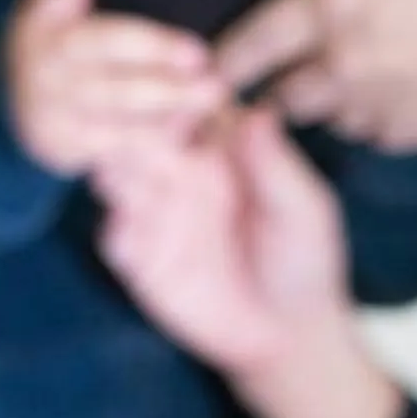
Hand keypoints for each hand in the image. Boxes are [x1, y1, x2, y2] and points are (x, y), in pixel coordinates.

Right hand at [9, 0, 229, 177]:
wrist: (15, 105)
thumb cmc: (62, 41)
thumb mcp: (62, 0)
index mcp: (42, 10)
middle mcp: (36, 55)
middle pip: (102, 48)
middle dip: (156, 52)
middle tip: (201, 58)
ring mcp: (44, 103)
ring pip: (114, 100)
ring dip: (168, 99)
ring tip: (211, 94)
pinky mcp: (59, 143)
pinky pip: (113, 140)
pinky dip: (153, 133)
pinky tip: (184, 125)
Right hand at [99, 111, 406, 417]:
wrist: (285, 334)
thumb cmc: (304, 261)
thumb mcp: (303, 208)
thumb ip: (275, 165)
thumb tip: (256, 113)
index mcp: (224, 151)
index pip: (190, 109)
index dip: (179, 93)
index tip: (179, 83)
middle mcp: (182, 175)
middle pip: (145, 137)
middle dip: (132, 126)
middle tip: (132, 124)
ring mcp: (156, 216)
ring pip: (120, 181)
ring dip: (113, 171)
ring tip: (116, 170)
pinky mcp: (139, 261)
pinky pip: (115, 238)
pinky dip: (115, 228)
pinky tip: (125, 226)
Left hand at [218, 0, 416, 151]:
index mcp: (334, 10)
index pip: (250, 46)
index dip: (226, 61)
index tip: (211, 71)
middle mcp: (342, 67)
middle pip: (284, 96)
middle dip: (282, 87)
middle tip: (292, 74)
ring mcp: (377, 107)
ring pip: (333, 116)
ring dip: (337, 100)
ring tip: (369, 72)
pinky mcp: (412, 133)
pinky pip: (383, 131)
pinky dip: (387, 115)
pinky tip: (413, 87)